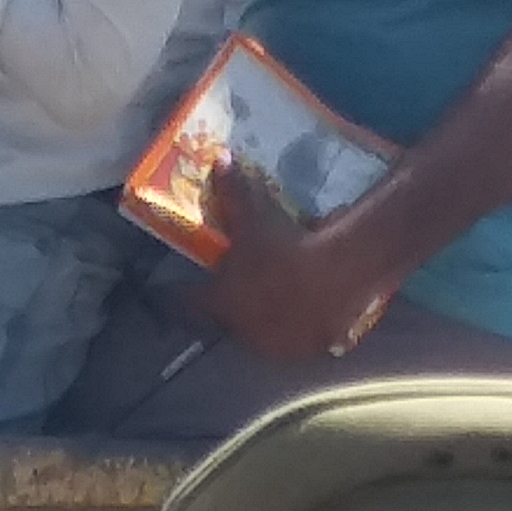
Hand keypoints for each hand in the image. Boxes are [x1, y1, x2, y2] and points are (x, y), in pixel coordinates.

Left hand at [187, 161, 394, 363]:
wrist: (339, 273)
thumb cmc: (287, 247)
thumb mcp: (255, 218)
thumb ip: (233, 192)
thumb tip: (219, 159)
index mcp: (221, 302)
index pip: (183, 304)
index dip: (176, 296)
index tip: (173, 291)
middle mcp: (241, 331)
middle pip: (225, 322)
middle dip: (229, 308)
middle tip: (241, 289)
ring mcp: (274, 346)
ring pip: (260, 334)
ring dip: (262, 321)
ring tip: (276, 300)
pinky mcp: (305, 351)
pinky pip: (295, 342)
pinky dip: (297, 329)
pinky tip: (306, 312)